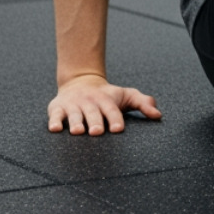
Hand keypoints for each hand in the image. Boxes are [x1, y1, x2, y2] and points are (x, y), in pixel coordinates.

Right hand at [47, 73, 161, 134]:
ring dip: (76, 123)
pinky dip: (54, 121)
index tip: (117, 129)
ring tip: (77, 131)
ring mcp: (73, 105)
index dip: (115, 118)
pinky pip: (55, 115)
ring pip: (74, 115)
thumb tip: (158, 115)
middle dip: (94, 122)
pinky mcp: (58, 108)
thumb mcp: (127, 96)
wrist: (80, 82)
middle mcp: (90, 102)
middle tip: (96, 131)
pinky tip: (55, 128)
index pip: (113, 110)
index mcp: (107, 101)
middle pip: (93, 113)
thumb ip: (143, 104)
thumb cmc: (107, 95)